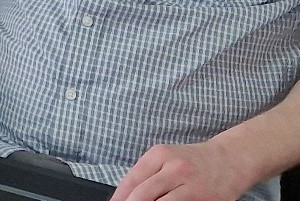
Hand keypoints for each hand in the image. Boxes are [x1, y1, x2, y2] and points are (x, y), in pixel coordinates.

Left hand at [110, 140, 250, 200]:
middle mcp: (175, 168)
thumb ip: (147, 174)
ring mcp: (192, 185)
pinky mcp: (207, 199)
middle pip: (144, 194)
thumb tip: (125, 195)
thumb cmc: (192, 161)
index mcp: (160, 154)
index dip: (119, 197)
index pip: (132, 180)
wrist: (230, 159)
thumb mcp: (166, 159)